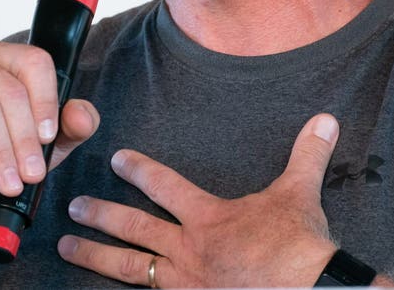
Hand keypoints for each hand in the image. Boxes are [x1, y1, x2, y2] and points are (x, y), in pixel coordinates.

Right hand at [0, 42, 100, 234]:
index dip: (46, 101)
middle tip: (33, 174)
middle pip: (10, 89)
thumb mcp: (39, 148)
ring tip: (11, 182)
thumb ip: (67, 128)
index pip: (34, 61)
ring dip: (2, 152)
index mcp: (0, 57)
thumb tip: (82, 115)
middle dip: (25, 138)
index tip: (49, 137)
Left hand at [58, 113, 340, 286]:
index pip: (165, 186)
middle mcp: (188, 250)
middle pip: (134, 229)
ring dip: (95, 256)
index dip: (139, 170)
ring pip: (130, 268)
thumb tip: (326, 120)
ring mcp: (185, 285)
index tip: (117, 159)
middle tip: (73, 207)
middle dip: (101, 215)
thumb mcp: (301, 194)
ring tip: (67, 249)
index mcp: (208, 218)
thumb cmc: (299, 247)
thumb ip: (307, 155)